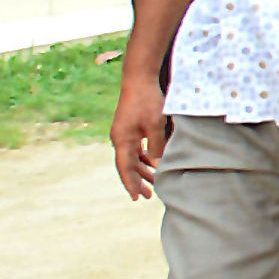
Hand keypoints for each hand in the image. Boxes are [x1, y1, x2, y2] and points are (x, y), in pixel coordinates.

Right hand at [110, 67, 170, 200]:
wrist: (139, 80)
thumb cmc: (147, 102)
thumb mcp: (155, 125)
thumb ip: (157, 146)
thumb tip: (158, 165)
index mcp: (122, 140)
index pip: (125, 168)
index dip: (131, 184)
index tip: (136, 198)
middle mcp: (120, 139)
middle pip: (128, 166)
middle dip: (138, 181)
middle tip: (147, 196)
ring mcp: (125, 134)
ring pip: (133, 158)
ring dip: (142, 170)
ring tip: (154, 183)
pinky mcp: (131, 129)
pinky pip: (136, 149)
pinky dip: (145, 158)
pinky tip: (154, 164)